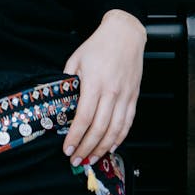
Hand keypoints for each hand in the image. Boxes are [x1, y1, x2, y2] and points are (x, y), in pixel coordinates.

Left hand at [62, 9, 146, 166]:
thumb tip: (60, 102)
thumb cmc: (98, 46)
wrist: (125, 35)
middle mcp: (112, 92)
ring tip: (91, 158)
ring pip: (115, 130)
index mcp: (94, 83)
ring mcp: (125, 96)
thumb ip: (68, 82)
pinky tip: (110, 147)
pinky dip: (119, 138)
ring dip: (102, 148)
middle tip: (76, 159)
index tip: (67, 149)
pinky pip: (127, 123)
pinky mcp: (134, 97)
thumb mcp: (75, 59)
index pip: (84, 117)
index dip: (75, 136)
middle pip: (99, 128)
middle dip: (86, 148)